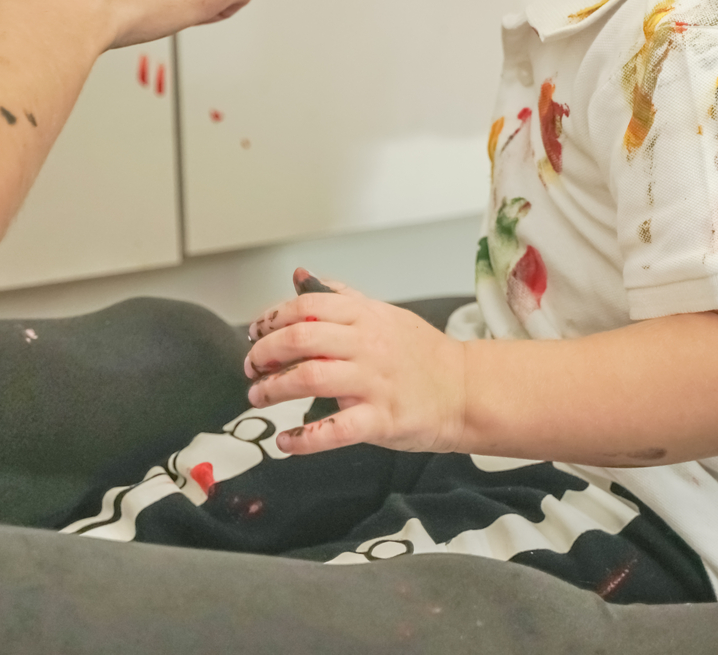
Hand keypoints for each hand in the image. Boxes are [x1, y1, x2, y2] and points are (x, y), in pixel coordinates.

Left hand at [241, 270, 468, 455]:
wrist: (466, 390)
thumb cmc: (422, 354)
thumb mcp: (384, 314)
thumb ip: (341, 297)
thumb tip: (301, 277)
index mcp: (366, 317)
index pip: (306, 306)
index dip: (272, 318)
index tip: (255, 331)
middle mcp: (367, 346)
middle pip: (300, 339)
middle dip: (265, 352)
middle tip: (251, 366)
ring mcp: (373, 383)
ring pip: (309, 378)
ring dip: (273, 389)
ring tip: (259, 395)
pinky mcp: (380, 421)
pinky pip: (334, 430)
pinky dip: (303, 438)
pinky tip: (286, 441)